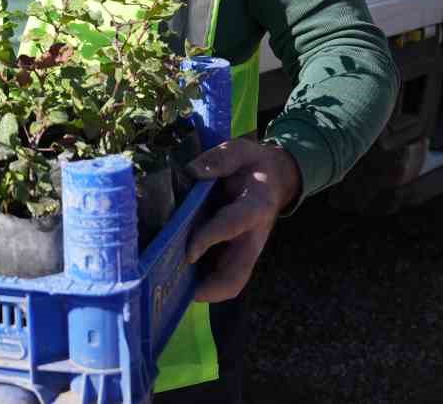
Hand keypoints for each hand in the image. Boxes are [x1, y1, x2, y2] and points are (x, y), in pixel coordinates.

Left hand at [183, 137, 300, 302]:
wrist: (275, 178)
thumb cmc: (254, 165)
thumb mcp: (242, 151)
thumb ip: (220, 159)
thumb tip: (192, 170)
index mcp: (255, 207)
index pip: (233, 225)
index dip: (211, 238)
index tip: (189, 251)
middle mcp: (251, 237)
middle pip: (235, 276)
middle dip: (207, 289)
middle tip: (173, 291)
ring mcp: (244, 251)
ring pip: (227, 283)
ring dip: (200, 291)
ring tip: (167, 290)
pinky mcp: (234, 254)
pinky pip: (219, 276)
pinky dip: (198, 283)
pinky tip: (171, 278)